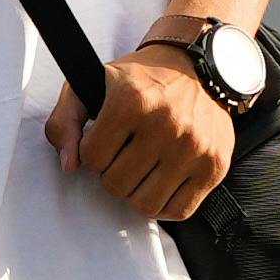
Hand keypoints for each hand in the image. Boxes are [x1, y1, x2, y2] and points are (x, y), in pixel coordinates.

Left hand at [48, 42, 237, 222]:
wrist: (200, 68)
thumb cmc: (143, 79)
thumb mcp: (92, 84)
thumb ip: (65, 122)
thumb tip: (69, 165)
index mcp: (131, 100)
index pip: (92, 158)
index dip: (94, 152)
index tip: (106, 139)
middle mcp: (165, 124)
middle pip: (116, 184)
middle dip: (114, 172)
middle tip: (125, 154)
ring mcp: (193, 147)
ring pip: (145, 205)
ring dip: (137, 191)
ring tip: (142, 169)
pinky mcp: (214, 166)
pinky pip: (178, 211)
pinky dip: (165, 204)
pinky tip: (162, 182)